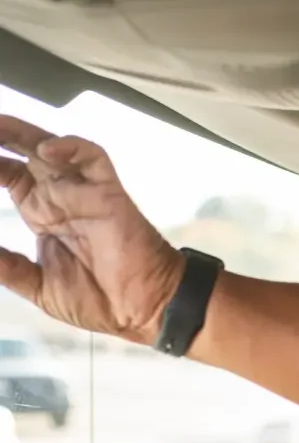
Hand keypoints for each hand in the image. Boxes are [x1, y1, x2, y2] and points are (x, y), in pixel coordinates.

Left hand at [0, 117, 183, 343]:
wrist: (141, 309)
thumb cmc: (100, 301)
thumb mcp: (39, 287)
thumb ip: (8, 266)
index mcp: (43, 216)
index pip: (9, 176)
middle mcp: (61, 198)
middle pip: (25, 154)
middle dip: (1, 137)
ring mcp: (84, 193)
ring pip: (53, 147)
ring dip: (24, 134)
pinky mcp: (108, 192)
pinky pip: (93, 157)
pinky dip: (71, 147)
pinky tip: (46, 151)